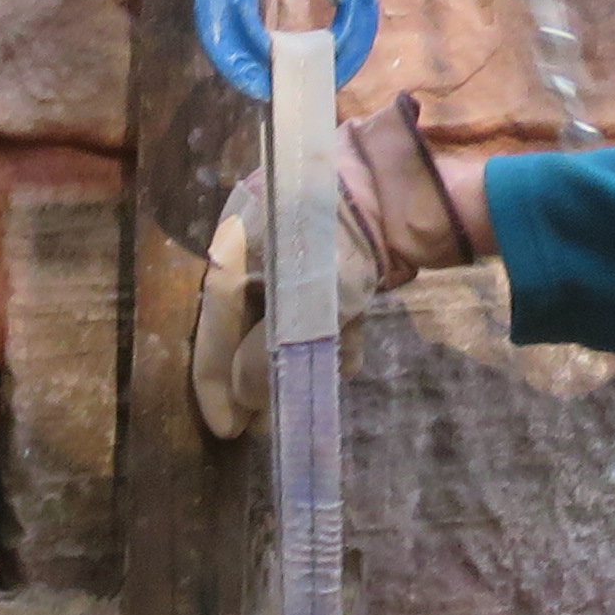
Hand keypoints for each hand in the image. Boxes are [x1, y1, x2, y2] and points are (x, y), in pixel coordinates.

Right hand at [190, 100, 494, 440]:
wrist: (401, 184)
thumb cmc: (342, 243)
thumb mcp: (304, 307)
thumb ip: (265, 355)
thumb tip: (247, 398)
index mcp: (233, 252)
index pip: (213, 330)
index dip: (216, 384)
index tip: (227, 430)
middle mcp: (253, 247)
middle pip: (244, 327)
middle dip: (257, 377)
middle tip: (264, 425)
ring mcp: (290, 246)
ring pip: (282, 317)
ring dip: (298, 357)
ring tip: (309, 392)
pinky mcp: (327, 250)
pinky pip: (317, 301)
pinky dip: (328, 331)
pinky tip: (347, 356)